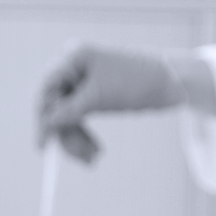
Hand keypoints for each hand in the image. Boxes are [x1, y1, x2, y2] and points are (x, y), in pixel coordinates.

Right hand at [36, 43, 181, 161]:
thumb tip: (45, 124)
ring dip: (77, 139)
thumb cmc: (138, 81)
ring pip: (68, 116)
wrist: (173, 83)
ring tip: (94, 157)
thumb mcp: (99, 98)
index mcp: (74, 58)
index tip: (42, 145)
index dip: (42, 118)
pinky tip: (96, 151)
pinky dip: (86, 136)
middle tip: (80, 156)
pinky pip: (80, 118)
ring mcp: (85, 83)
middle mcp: (76, 68)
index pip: (47, 89)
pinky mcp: (95, 96)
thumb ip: (68, 110)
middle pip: (56, 106)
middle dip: (66, 133)